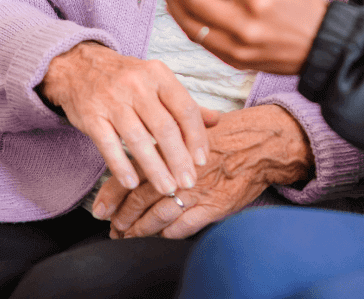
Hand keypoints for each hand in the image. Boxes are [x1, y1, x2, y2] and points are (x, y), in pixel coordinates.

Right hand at [40, 41, 218, 195]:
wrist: (80, 65)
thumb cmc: (126, 78)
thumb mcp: (157, 80)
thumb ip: (184, 102)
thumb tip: (216, 120)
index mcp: (158, 75)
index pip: (184, 108)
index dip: (196, 136)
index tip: (202, 160)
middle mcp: (137, 85)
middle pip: (164, 127)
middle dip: (179, 159)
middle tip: (188, 183)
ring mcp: (112, 100)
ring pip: (138, 140)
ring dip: (155, 168)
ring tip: (167, 188)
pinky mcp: (91, 116)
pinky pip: (109, 145)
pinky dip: (121, 166)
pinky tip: (133, 184)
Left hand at [93, 105, 312, 238]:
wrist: (263, 143)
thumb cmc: (231, 133)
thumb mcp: (197, 126)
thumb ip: (170, 136)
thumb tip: (145, 148)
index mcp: (173, 147)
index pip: (134, 172)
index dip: (113, 194)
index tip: (100, 209)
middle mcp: (181, 169)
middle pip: (141, 197)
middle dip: (123, 217)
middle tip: (112, 228)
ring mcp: (198, 190)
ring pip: (159, 216)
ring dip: (140, 230)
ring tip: (128, 237)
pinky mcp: (214, 207)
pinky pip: (183, 226)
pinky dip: (168, 234)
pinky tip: (160, 236)